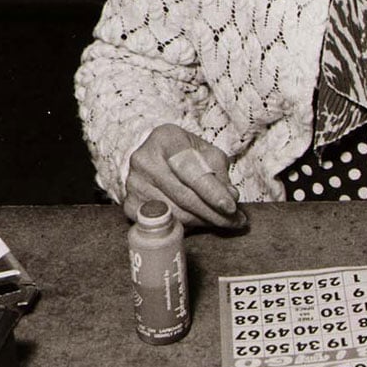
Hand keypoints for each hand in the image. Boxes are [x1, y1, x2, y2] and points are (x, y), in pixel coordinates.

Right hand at [124, 123, 243, 228]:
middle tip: (236, 221)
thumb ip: (219, 172)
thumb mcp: (205, 152)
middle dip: (214, 213)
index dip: (212, 192)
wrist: (152, 155)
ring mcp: (134, 184)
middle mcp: (145, 160)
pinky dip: (186, 227)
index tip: (231, 207)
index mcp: (166, 139)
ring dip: (204, 222)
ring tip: (224, 223)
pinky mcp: (130, 205)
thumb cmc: (184, 153)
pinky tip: (201, 223)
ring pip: (176, 213)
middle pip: (184, 196)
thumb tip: (231, 197)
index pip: (191, 171)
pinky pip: (164, 224)